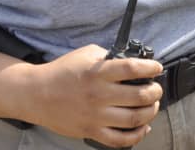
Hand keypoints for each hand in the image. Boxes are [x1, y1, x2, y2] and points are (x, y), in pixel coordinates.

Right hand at [23, 44, 162, 144]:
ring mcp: (95, 115)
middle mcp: (99, 95)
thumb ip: (109, 57)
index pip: (134, 69)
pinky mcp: (90, 131)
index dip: (151, 68)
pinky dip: (136, 136)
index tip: (157, 68)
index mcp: (99, 73)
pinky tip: (143, 128)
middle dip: (155, 92)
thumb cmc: (63, 71)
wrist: (36, 94)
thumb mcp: (87, 54)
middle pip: (140, 96)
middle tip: (156, 89)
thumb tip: (132, 63)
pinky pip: (119, 140)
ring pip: (135, 119)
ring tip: (152, 106)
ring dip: (150, 112)